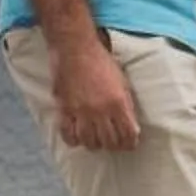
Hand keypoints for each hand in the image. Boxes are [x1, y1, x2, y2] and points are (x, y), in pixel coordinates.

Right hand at [51, 36, 139, 151]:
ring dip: (95, 144)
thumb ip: (126, 104)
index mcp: (118, 103)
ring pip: (90, 142)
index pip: (127, 134)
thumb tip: (129, 123)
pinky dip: (74, 140)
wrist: (76, 49)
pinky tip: (78, 138)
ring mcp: (81, 112)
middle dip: (115, 146)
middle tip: (115, 144)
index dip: (130, 143)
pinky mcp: (65, 110)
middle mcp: (100, 111)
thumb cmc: (101, 62)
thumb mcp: (122, 81)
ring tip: (97, 141)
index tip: (130, 144)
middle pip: (109, 142)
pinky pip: (68, 135)